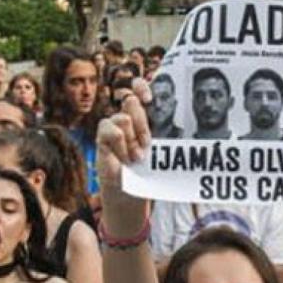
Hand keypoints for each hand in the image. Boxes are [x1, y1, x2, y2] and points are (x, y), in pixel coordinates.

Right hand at [96, 81, 152, 233]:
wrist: (131, 195)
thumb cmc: (147, 174)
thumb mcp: (159, 153)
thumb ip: (163, 137)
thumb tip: (181, 124)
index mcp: (141, 119)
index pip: (136, 90)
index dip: (140, 87)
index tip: (148, 97)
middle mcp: (126, 120)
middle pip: (131, 102)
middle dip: (142, 123)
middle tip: (146, 145)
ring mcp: (112, 129)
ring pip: (123, 118)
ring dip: (132, 140)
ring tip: (135, 158)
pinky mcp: (102, 139)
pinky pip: (110, 129)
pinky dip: (120, 143)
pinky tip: (125, 158)